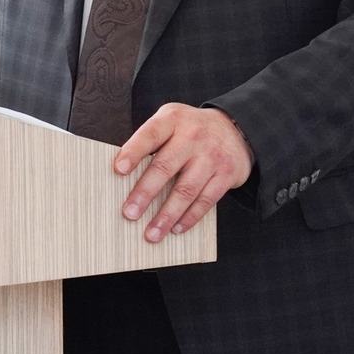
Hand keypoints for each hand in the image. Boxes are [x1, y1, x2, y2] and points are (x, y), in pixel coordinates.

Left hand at [115, 104, 253, 242]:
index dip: (133, 152)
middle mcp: (192, 136)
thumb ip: (149, 141)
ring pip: (186, 190)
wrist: (234, 129)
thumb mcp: (170, 122)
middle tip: (130, 213)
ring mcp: (211, 155)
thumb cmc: (191, 130)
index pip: (150, 135)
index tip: (119, 170)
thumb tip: (120, 173)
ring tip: (152, 233)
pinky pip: (206, 200)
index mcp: (172, 120)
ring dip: (166, 215)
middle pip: (165, 166)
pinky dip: (190, 217)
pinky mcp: (226, 173)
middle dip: (145, 193)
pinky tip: (176, 228)